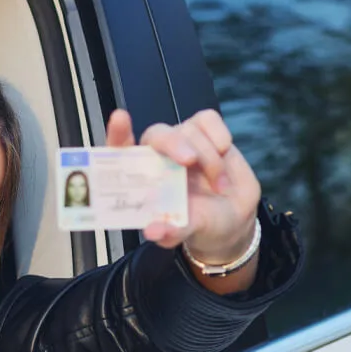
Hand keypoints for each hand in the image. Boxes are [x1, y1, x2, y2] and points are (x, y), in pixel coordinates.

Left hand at [105, 109, 260, 262]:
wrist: (232, 218)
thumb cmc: (198, 222)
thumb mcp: (184, 231)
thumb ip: (170, 232)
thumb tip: (154, 232)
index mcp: (141, 176)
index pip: (120, 150)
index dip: (117, 134)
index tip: (119, 119)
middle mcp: (157, 154)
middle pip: (156, 134)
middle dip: (172, 143)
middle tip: (190, 161)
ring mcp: (181, 140)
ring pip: (189, 131)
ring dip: (209, 157)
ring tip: (219, 186)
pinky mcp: (205, 131)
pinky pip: (208, 119)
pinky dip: (219, 135)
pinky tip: (224, 153)